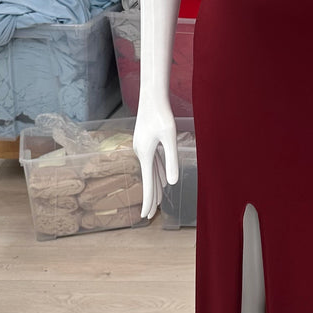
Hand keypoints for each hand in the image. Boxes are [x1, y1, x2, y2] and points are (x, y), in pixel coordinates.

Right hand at [133, 94, 179, 219]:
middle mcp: (141, 153)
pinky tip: (163, 180)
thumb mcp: (170, 138)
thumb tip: (171, 183)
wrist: (152, 96)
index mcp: (145, 154)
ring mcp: (143, 147)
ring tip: (159, 202)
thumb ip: (171, 160)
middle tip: (150, 215)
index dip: (148, 200)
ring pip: (151, 171)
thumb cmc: (162, 115)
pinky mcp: (147, 142)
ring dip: (155, 187)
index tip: (146, 216)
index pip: (147, 183)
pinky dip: (158, 173)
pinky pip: (153, 162)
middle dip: (150, 198)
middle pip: (147, 180)